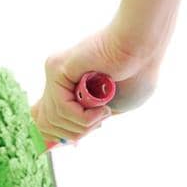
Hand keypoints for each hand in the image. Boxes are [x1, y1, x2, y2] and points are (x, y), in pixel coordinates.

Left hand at [30, 23, 162, 144]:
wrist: (141, 48)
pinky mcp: (56, 68)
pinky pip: (61, 108)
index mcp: (68, 87)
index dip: (61, 135)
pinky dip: (83, 117)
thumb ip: (90, 120)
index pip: (45, 119)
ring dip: (84, 125)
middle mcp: (57, 79)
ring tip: (103, 113)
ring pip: (54, 119)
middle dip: (75, 133)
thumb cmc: (136, 74)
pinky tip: (101, 109)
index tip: (84, 135)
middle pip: (46, 124)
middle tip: (99, 123)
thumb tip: (72, 138)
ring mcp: (55, 72)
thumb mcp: (111, 108)